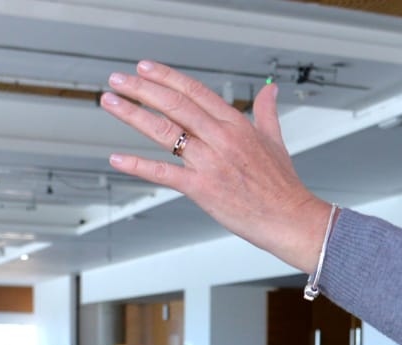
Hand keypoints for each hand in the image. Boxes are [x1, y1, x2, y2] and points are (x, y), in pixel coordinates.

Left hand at [103, 62, 331, 273]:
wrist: (290, 218)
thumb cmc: (282, 186)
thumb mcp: (276, 140)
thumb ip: (267, 112)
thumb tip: (270, 91)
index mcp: (236, 124)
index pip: (194, 91)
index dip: (166, 77)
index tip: (145, 69)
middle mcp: (220, 138)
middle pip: (174, 104)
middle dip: (141, 89)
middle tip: (118, 80)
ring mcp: (210, 162)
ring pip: (165, 131)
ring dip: (133, 115)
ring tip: (111, 103)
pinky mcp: (202, 189)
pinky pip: (164, 173)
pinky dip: (138, 166)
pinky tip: (117, 158)